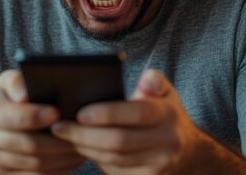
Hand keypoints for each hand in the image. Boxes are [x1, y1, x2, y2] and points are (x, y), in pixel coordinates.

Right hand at [0, 70, 85, 173]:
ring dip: (61, 158)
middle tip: (79, 132)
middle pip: (27, 144)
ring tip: (82, 146)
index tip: (58, 112)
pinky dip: (57, 170)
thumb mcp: (10, 81)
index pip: (13, 117)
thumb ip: (18, 83)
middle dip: (57, 140)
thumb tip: (26, 95)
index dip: (35, 116)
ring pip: (34, 165)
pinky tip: (73, 160)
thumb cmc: (8, 95)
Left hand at [51, 69, 199, 174]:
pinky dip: (96, 159)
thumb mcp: (165, 90)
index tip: (80, 112)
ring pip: (115, 158)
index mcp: (168, 114)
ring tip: (64, 136)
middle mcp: (167, 141)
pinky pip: (116, 171)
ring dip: (86, 148)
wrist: (186, 147)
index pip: (136, 113)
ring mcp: (159, 165)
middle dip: (85, 135)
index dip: (108, 114)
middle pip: (120, 141)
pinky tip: (80, 147)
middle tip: (59, 127)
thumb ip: (154, 80)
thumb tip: (145, 80)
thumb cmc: (164, 109)